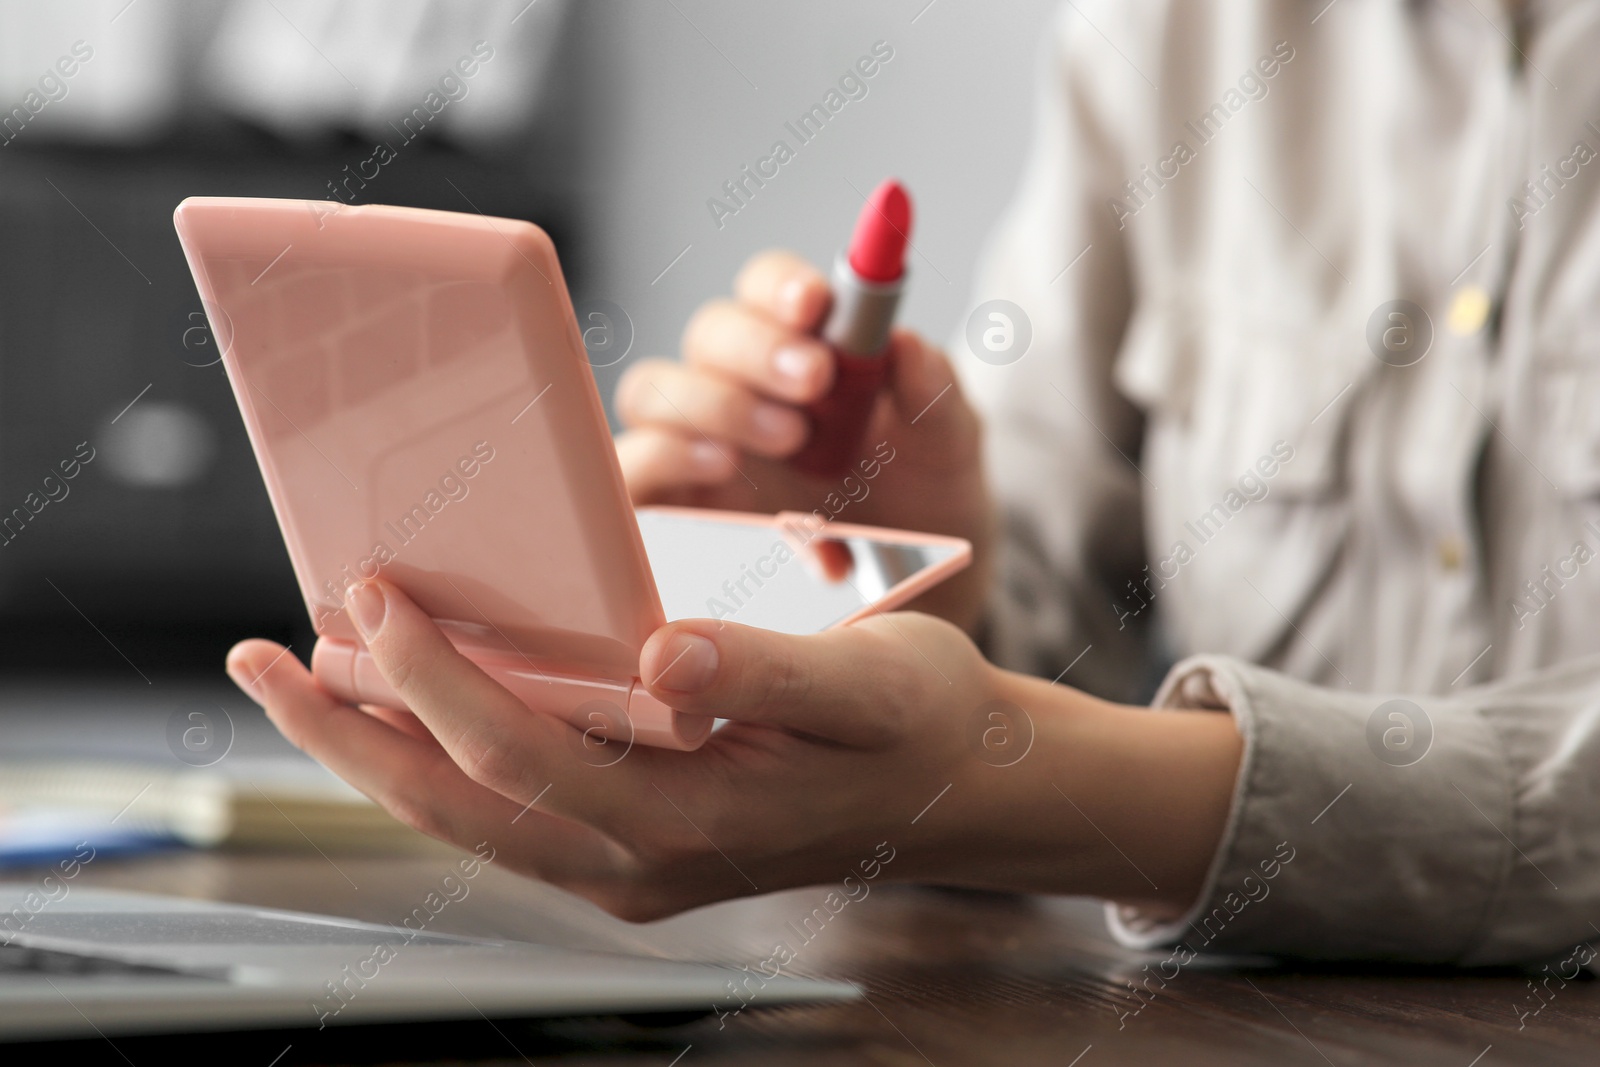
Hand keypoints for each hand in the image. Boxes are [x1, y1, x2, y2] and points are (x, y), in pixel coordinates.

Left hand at [226, 580, 1239, 920]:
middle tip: (260, 662)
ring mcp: (633, 868)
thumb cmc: (923, 726)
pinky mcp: (634, 850)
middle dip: (350, 735)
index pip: (526, 753)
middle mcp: (644, 862)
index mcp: (694, 820)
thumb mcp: (872, 683)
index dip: (438, 678)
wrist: (967, 795)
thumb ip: (767, 672)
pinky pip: (507, 816)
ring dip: (378, 755)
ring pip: (471, 821)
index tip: (375, 599)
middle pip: (461, 806)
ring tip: (301, 687)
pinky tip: (409, 715)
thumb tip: (662, 656)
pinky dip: (439, 764)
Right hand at [614, 250, 994, 629]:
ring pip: (654, 392)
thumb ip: (933, 394)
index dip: (780, 286)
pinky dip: (659, 457)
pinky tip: (719, 469)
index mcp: (802, 351)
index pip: (768, 292)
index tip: (816, 304)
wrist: (918, 593)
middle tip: (815, 380)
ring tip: (786, 436)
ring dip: (713, 402)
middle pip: (708, 336)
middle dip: (756, 347)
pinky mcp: (669, 510)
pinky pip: (631, 471)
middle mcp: (739, 390)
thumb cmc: (922, 501)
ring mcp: (695, 448)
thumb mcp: (946, 448)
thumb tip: (906, 344)